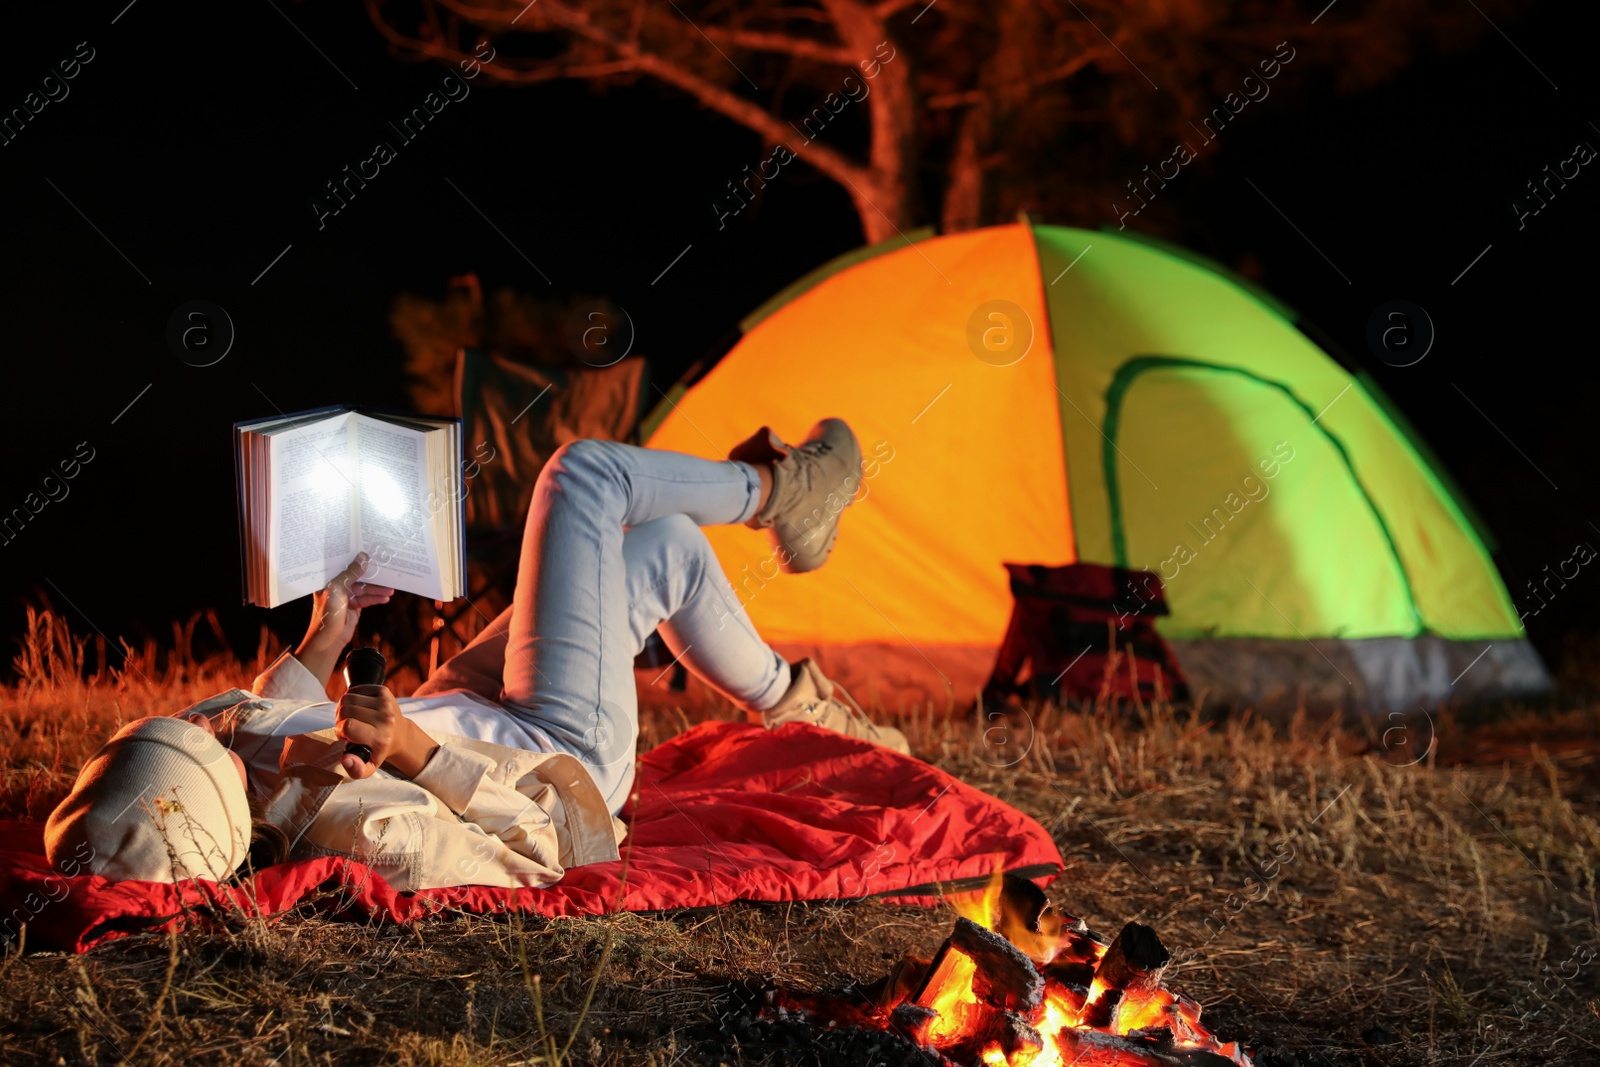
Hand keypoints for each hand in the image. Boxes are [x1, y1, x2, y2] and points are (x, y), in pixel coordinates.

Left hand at [295, 553, 395, 686]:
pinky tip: (385, 598)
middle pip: (357, 577)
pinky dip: (375, 599)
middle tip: (386, 570)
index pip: (343, 564)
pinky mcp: (353, 607)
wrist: (328, 639)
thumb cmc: (328, 612)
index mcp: (328, 579)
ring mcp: (345, 597)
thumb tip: (363, 557)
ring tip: (391, 589)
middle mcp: (336, 586)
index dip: (356, 558)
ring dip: (377, 590)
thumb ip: (351, 572)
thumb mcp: (339, 588)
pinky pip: (366, 599)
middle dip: (371, 576)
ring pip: (364, 589)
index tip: (370, 551)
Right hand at [335, 684, 438, 778]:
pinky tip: (357, 708)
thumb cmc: (379, 750)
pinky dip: (351, 698)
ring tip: (350, 717)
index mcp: (381, 737)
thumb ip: (356, 769)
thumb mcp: (369, 767)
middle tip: (347, 727)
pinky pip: (354, 689)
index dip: (341, 730)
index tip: (345, 736)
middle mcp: (385, 718)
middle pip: (345, 709)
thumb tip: (345, 759)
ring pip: (347, 698)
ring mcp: (385, 702)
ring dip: (343, 708)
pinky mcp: (383, 691)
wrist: (400, 735)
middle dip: (340, 719)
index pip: (348, 726)